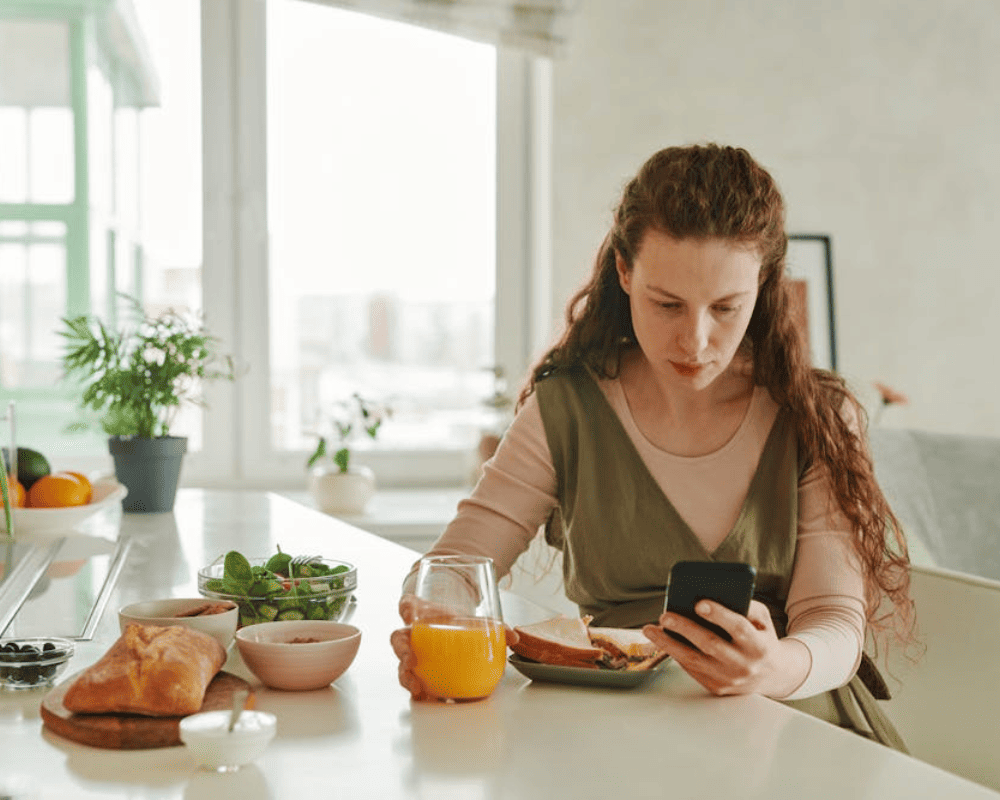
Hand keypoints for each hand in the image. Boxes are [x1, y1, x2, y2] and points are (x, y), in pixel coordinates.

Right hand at [389, 594, 519, 701]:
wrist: (454, 633)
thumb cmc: (457, 622)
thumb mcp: (474, 621)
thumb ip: (495, 626)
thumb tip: (514, 636)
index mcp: (424, 613)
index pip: (408, 604)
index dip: (406, 607)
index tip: (409, 612)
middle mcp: (414, 634)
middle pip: (398, 638)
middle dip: (402, 649)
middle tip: (410, 659)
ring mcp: (414, 654)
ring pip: (402, 664)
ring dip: (406, 676)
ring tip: (416, 689)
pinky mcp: (420, 672)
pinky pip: (415, 682)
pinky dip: (419, 692)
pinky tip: (427, 699)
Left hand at [642, 599, 806, 697]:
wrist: (772, 675)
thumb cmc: (761, 639)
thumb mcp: (763, 621)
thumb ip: (746, 607)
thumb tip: (717, 594)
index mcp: (759, 645)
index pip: (738, 628)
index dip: (719, 615)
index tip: (699, 603)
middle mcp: (744, 664)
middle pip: (710, 645)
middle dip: (685, 628)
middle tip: (665, 615)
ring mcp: (728, 679)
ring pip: (694, 660)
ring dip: (668, 644)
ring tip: (650, 629)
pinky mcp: (716, 687)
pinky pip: (691, 669)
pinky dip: (674, 653)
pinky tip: (662, 640)